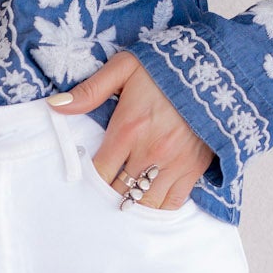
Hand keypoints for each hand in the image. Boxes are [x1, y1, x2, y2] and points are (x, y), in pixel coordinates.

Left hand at [48, 51, 214, 210]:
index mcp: (128, 129)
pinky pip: (173, 202)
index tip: (87, 179)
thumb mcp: (125, 67)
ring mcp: (174, 163)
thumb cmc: (167, 66)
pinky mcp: (195, 168)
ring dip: (133, 203)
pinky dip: (160, 206)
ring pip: (145, 202)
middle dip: (109, 194)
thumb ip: (89, 91)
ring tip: (126, 198)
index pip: (99, 172)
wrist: (218, 66)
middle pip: (119, 191)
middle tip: (104, 192)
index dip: (90, 180)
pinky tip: (151, 200)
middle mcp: (150, 151)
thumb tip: (55, 106)